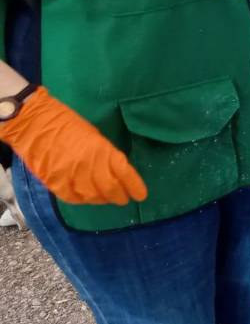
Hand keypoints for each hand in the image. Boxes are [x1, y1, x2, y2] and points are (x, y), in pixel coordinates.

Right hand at [0, 87, 146, 205]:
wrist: (34, 123)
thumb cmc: (67, 123)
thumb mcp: (94, 135)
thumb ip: (105, 154)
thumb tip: (115, 170)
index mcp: (101, 149)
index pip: (124, 173)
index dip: (134, 186)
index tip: (141, 195)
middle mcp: (88, 165)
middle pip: (110, 188)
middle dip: (120, 196)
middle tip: (124, 199)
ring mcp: (70, 175)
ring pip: (92, 196)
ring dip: (103, 200)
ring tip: (107, 199)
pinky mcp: (54, 182)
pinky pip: (73, 198)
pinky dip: (83, 200)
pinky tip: (88, 198)